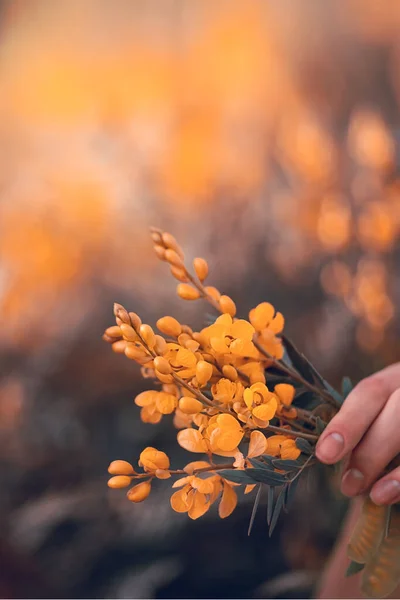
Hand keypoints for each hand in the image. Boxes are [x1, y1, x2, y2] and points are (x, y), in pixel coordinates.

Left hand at [315, 363, 399, 505]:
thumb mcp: (382, 416)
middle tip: (348, 485)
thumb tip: (336, 459)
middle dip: (371, 450)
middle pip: (398, 410)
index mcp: (397, 377)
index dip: (347, 422)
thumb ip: (364, 430)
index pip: (371, 392)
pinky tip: (393, 494)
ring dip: (397, 471)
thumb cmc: (394, 425)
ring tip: (374, 495)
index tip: (325, 453)